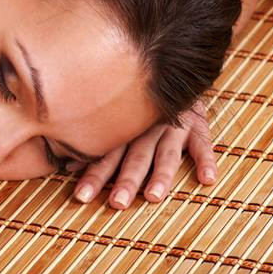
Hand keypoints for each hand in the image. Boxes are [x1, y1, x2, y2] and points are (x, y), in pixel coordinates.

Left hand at [70, 100, 216, 209]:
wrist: (170, 69)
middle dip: (126, 181)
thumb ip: (95, 142)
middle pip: (135, 158)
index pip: (107, 156)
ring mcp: (173, 126)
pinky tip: (207, 178)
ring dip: (161, 175)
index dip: (94, 176)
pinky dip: (206, 158)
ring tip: (154, 196)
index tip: (81, 197)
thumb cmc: (134, 100)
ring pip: (166, 152)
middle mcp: (146, 128)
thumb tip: (64, 166)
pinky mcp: (197, 124)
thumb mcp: (113, 114)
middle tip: (117, 204)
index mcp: (123, 129)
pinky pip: (202, 141)